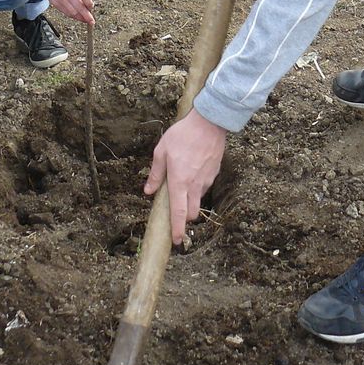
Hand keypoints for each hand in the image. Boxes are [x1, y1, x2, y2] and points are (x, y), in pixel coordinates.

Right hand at [32, 0, 94, 23]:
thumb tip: (88, 5)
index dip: (90, 4)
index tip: (92, 7)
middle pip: (79, 7)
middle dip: (87, 16)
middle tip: (92, 21)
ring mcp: (61, 0)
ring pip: (73, 13)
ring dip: (80, 18)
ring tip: (85, 20)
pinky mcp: (56, 5)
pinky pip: (66, 13)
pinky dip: (73, 16)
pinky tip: (77, 17)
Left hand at [144, 110, 227, 244]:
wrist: (209, 123)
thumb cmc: (182, 135)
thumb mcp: (161, 151)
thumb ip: (155, 173)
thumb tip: (148, 191)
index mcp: (179, 182)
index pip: (178, 213)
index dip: (177, 229)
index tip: (176, 241)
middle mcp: (194, 185)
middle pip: (192, 213)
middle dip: (185, 217)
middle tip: (177, 210)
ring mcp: (206, 180)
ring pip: (199, 199)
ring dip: (191, 200)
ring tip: (183, 183)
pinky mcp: (214, 173)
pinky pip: (205, 186)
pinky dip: (198, 186)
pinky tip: (193, 171)